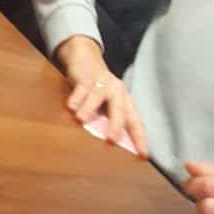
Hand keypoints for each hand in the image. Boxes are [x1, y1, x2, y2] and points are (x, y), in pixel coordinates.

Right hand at [57, 35, 147, 155]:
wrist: (86, 58)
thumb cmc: (99, 90)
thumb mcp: (106, 106)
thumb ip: (109, 122)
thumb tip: (114, 147)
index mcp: (125, 101)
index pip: (135, 122)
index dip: (139, 138)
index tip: (143, 155)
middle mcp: (117, 91)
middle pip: (119, 108)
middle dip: (116, 123)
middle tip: (111, 140)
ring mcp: (102, 83)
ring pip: (97, 96)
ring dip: (89, 108)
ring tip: (81, 120)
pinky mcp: (86, 77)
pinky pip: (81, 88)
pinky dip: (76, 97)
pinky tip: (70, 107)